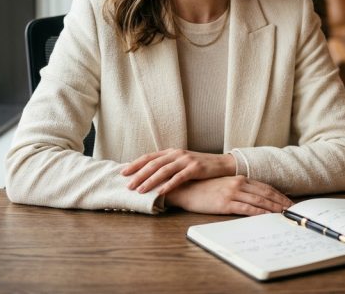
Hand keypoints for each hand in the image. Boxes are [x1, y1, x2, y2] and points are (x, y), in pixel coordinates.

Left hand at [121, 149, 235, 194]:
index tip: (123, 172)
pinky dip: (169, 185)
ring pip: (163, 170)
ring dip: (150, 181)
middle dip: (138, 175)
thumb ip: (168, 166)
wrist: (222, 164)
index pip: (149, 157)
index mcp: (171, 152)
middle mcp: (177, 154)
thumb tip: (148, 176)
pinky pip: (179, 177)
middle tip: (128, 185)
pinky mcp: (195, 168)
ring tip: (140, 190)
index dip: (135, 164)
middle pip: (153, 164)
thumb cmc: (200, 167)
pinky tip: (161, 192)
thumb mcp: (182, 163)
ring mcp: (186, 160)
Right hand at [165, 176, 292, 215]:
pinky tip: (268, 218)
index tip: (290, 202)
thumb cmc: (205, 188)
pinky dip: (260, 213)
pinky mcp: (226, 203)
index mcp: (240, 178)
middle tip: (295, 210)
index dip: (279, 195)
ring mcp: (233, 193)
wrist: (186, 188)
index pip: (266, 187)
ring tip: (286, 215)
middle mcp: (239, 183)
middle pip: (266, 194)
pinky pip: (247, 209)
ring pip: (260, 201)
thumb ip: (240, 188)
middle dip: (282, 202)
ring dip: (274, 208)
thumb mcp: (225, 185)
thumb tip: (255, 198)